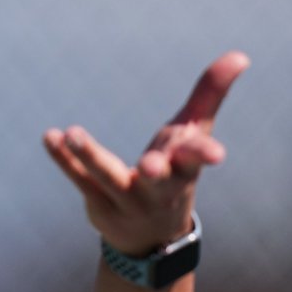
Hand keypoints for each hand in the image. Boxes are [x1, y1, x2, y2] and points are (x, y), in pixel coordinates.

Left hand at [43, 51, 249, 254]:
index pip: (196, 162)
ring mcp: (126, 200)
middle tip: (149, 167)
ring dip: (90, 156)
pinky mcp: (98, 204)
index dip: (204, 156)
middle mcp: (157, 189)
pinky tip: (50, 137)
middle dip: (156, 173)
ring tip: (72, 133)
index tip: (216, 155)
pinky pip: (80, 179)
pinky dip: (64, 158)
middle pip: (158, 180)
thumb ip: (210, 94)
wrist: (151, 236)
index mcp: (184, 171)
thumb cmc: (176, 171)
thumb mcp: (193, 134)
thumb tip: (241, 55)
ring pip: (108, 177)